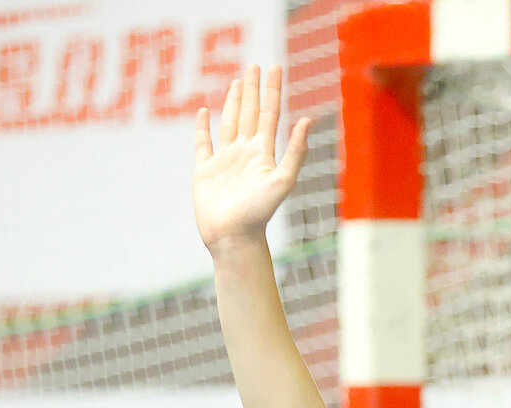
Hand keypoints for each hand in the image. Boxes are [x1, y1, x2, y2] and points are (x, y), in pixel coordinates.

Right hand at [193, 65, 310, 253]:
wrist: (234, 237)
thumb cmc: (259, 213)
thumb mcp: (282, 180)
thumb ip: (295, 151)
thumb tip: (307, 120)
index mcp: (263, 153)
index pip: (269, 114)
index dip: (272, 90)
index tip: (274, 67)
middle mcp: (245, 154)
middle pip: (249, 113)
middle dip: (253, 89)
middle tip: (255, 66)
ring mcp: (225, 161)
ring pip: (229, 123)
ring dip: (233, 102)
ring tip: (237, 82)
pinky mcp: (204, 171)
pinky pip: (203, 143)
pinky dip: (203, 127)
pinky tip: (205, 112)